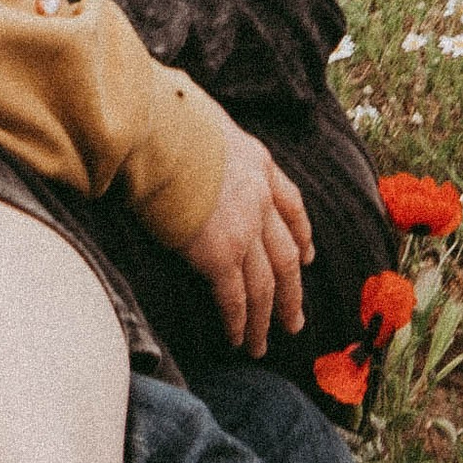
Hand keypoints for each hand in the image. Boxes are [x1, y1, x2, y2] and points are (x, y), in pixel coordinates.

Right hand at [179, 126, 314, 357]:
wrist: (155, 130)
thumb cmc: (165, 117)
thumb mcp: (205, 120)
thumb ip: (208, 142)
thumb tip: (187, 137)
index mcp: (259, 165)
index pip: (292, 206)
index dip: (301, 234)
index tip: (307, 256)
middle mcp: (260, 200)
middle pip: (286, 256)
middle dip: (292, 292)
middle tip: (294, 320)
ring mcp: (243, 230)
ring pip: (266, 286)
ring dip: (266, 319)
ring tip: (262, 345)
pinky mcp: (219, 255)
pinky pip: (235, 299)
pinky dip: (239, 322)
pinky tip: (238, 339)